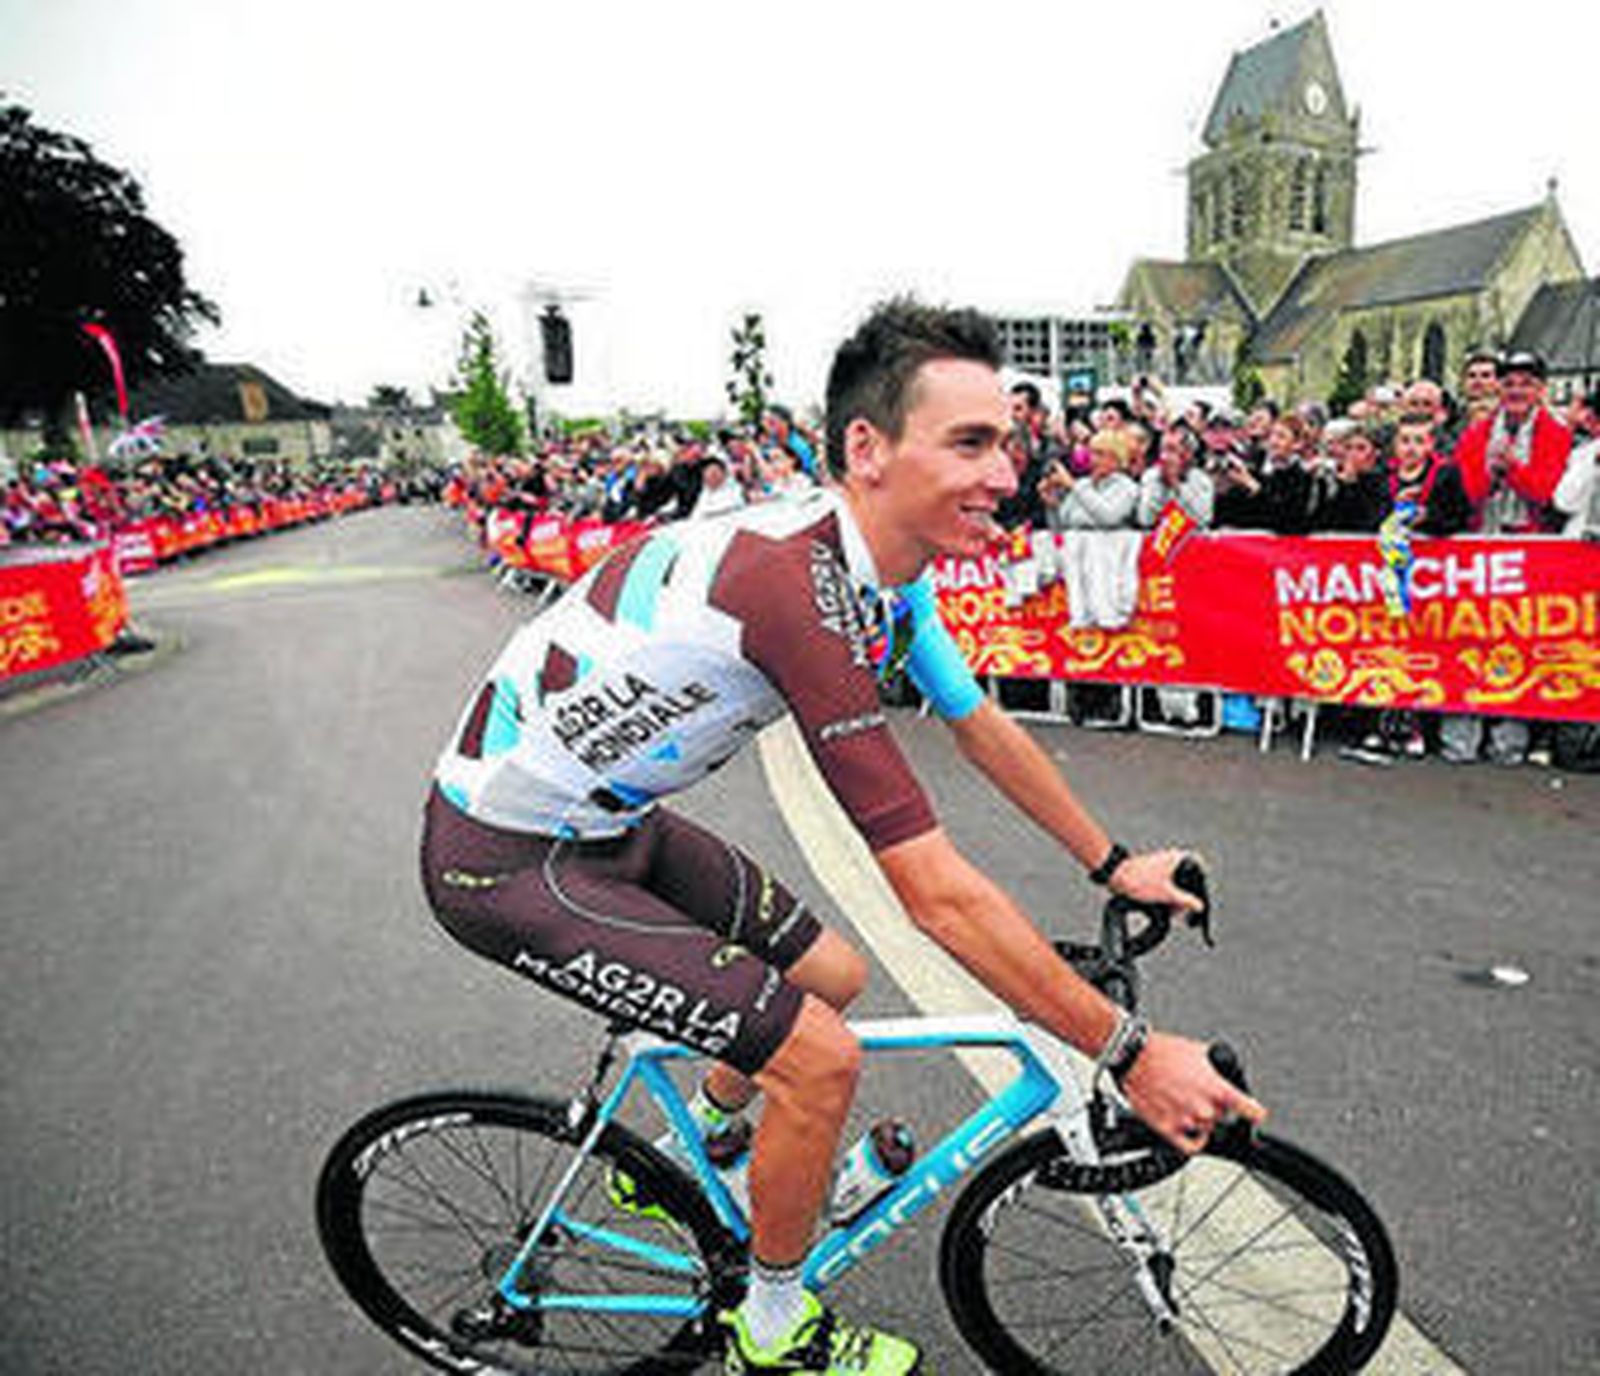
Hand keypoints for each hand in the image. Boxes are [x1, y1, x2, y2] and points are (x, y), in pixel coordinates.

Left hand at [1108, 847, 1203, 913]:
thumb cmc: (1137, 879)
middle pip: (1187, 882)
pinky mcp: (1153, 872)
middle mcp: (1172, 859)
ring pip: (1175, 885)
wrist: (1115, 876)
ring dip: (1173, 898)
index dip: (1199, 888)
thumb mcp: (1167, 894)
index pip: (1200, 872)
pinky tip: (1159, 903)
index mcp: (1179, 858)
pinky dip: (1164, 895)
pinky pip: (1165, 885)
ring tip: (1166, 907)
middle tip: (1177, 908)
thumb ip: (1186, 901)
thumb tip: (1198, 906)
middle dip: (1183, 898)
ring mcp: (1162, 865)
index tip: (1196, 902)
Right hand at [1122, 1031, 1268, 1153]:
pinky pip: (1191, 1146)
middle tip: (1198, 1091)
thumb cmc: (1163, 1051)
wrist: (1134, 1057)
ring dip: (1200, 1118)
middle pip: (1223, 1116)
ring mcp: (1187, 1121)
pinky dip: (1195, 1140)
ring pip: (1206, 1127)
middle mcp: (1205, 1109)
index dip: (1255, 1114)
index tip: (1257, 1116)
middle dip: (1215, 1105)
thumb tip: (1226, 1075)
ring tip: (1185, 1100)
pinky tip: (1192, 1131)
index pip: (1251, 1111)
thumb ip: (1219, 1068)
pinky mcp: (1168, 1129)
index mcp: (1218, 1089)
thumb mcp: (1201, 1051)